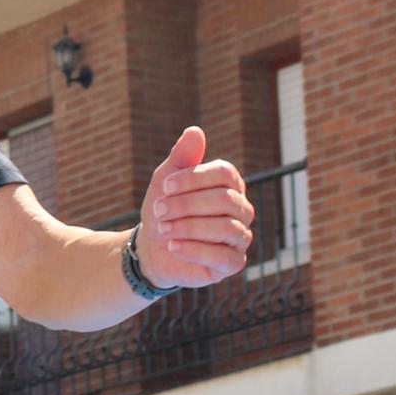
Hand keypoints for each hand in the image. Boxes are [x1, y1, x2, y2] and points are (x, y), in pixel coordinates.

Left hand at [134, 127, 252, 289]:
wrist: (153, 246)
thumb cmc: (165, 208)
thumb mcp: (167, 180)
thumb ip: (182, 157)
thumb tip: (195, 131)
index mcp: (230, 184)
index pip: (225, 173)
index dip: (194, 177)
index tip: (165, 186)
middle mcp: (241, 209)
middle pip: (225, 200)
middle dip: (187, 204)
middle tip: (160, 209)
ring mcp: (240, 237)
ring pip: (226, 228)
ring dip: (188, 227)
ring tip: (163, 229)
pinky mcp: (233, 263)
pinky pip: (224, 257)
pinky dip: (194, 250)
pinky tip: (173, 246)